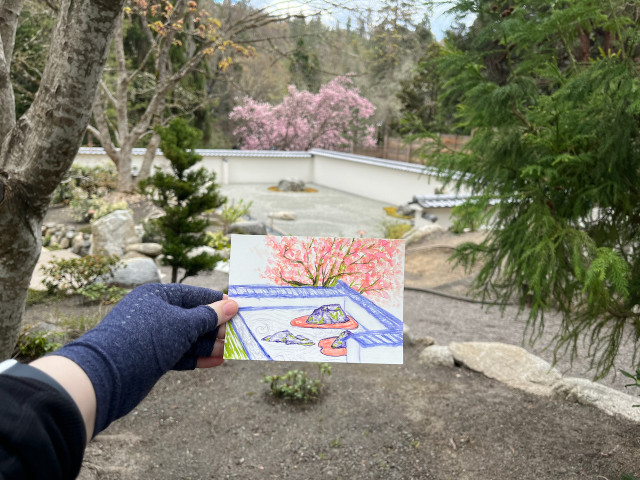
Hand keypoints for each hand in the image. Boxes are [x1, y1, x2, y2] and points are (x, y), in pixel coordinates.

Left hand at [53, 283, 236, 435]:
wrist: (106, 376)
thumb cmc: (146, 339)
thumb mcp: (182, 324)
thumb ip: (208, 316)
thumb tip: (232, 305)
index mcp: (158, 295)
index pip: (195, 295)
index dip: (218, 303)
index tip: (240, 310)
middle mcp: (154, 313)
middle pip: (192, 317)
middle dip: (215, 327)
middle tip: (238, 335)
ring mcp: (152, 336)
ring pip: (187, 338)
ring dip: (209, 344)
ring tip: (231, 351)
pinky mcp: (152, 358)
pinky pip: (179, 354)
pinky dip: (197, 357)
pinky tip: (216, 362)